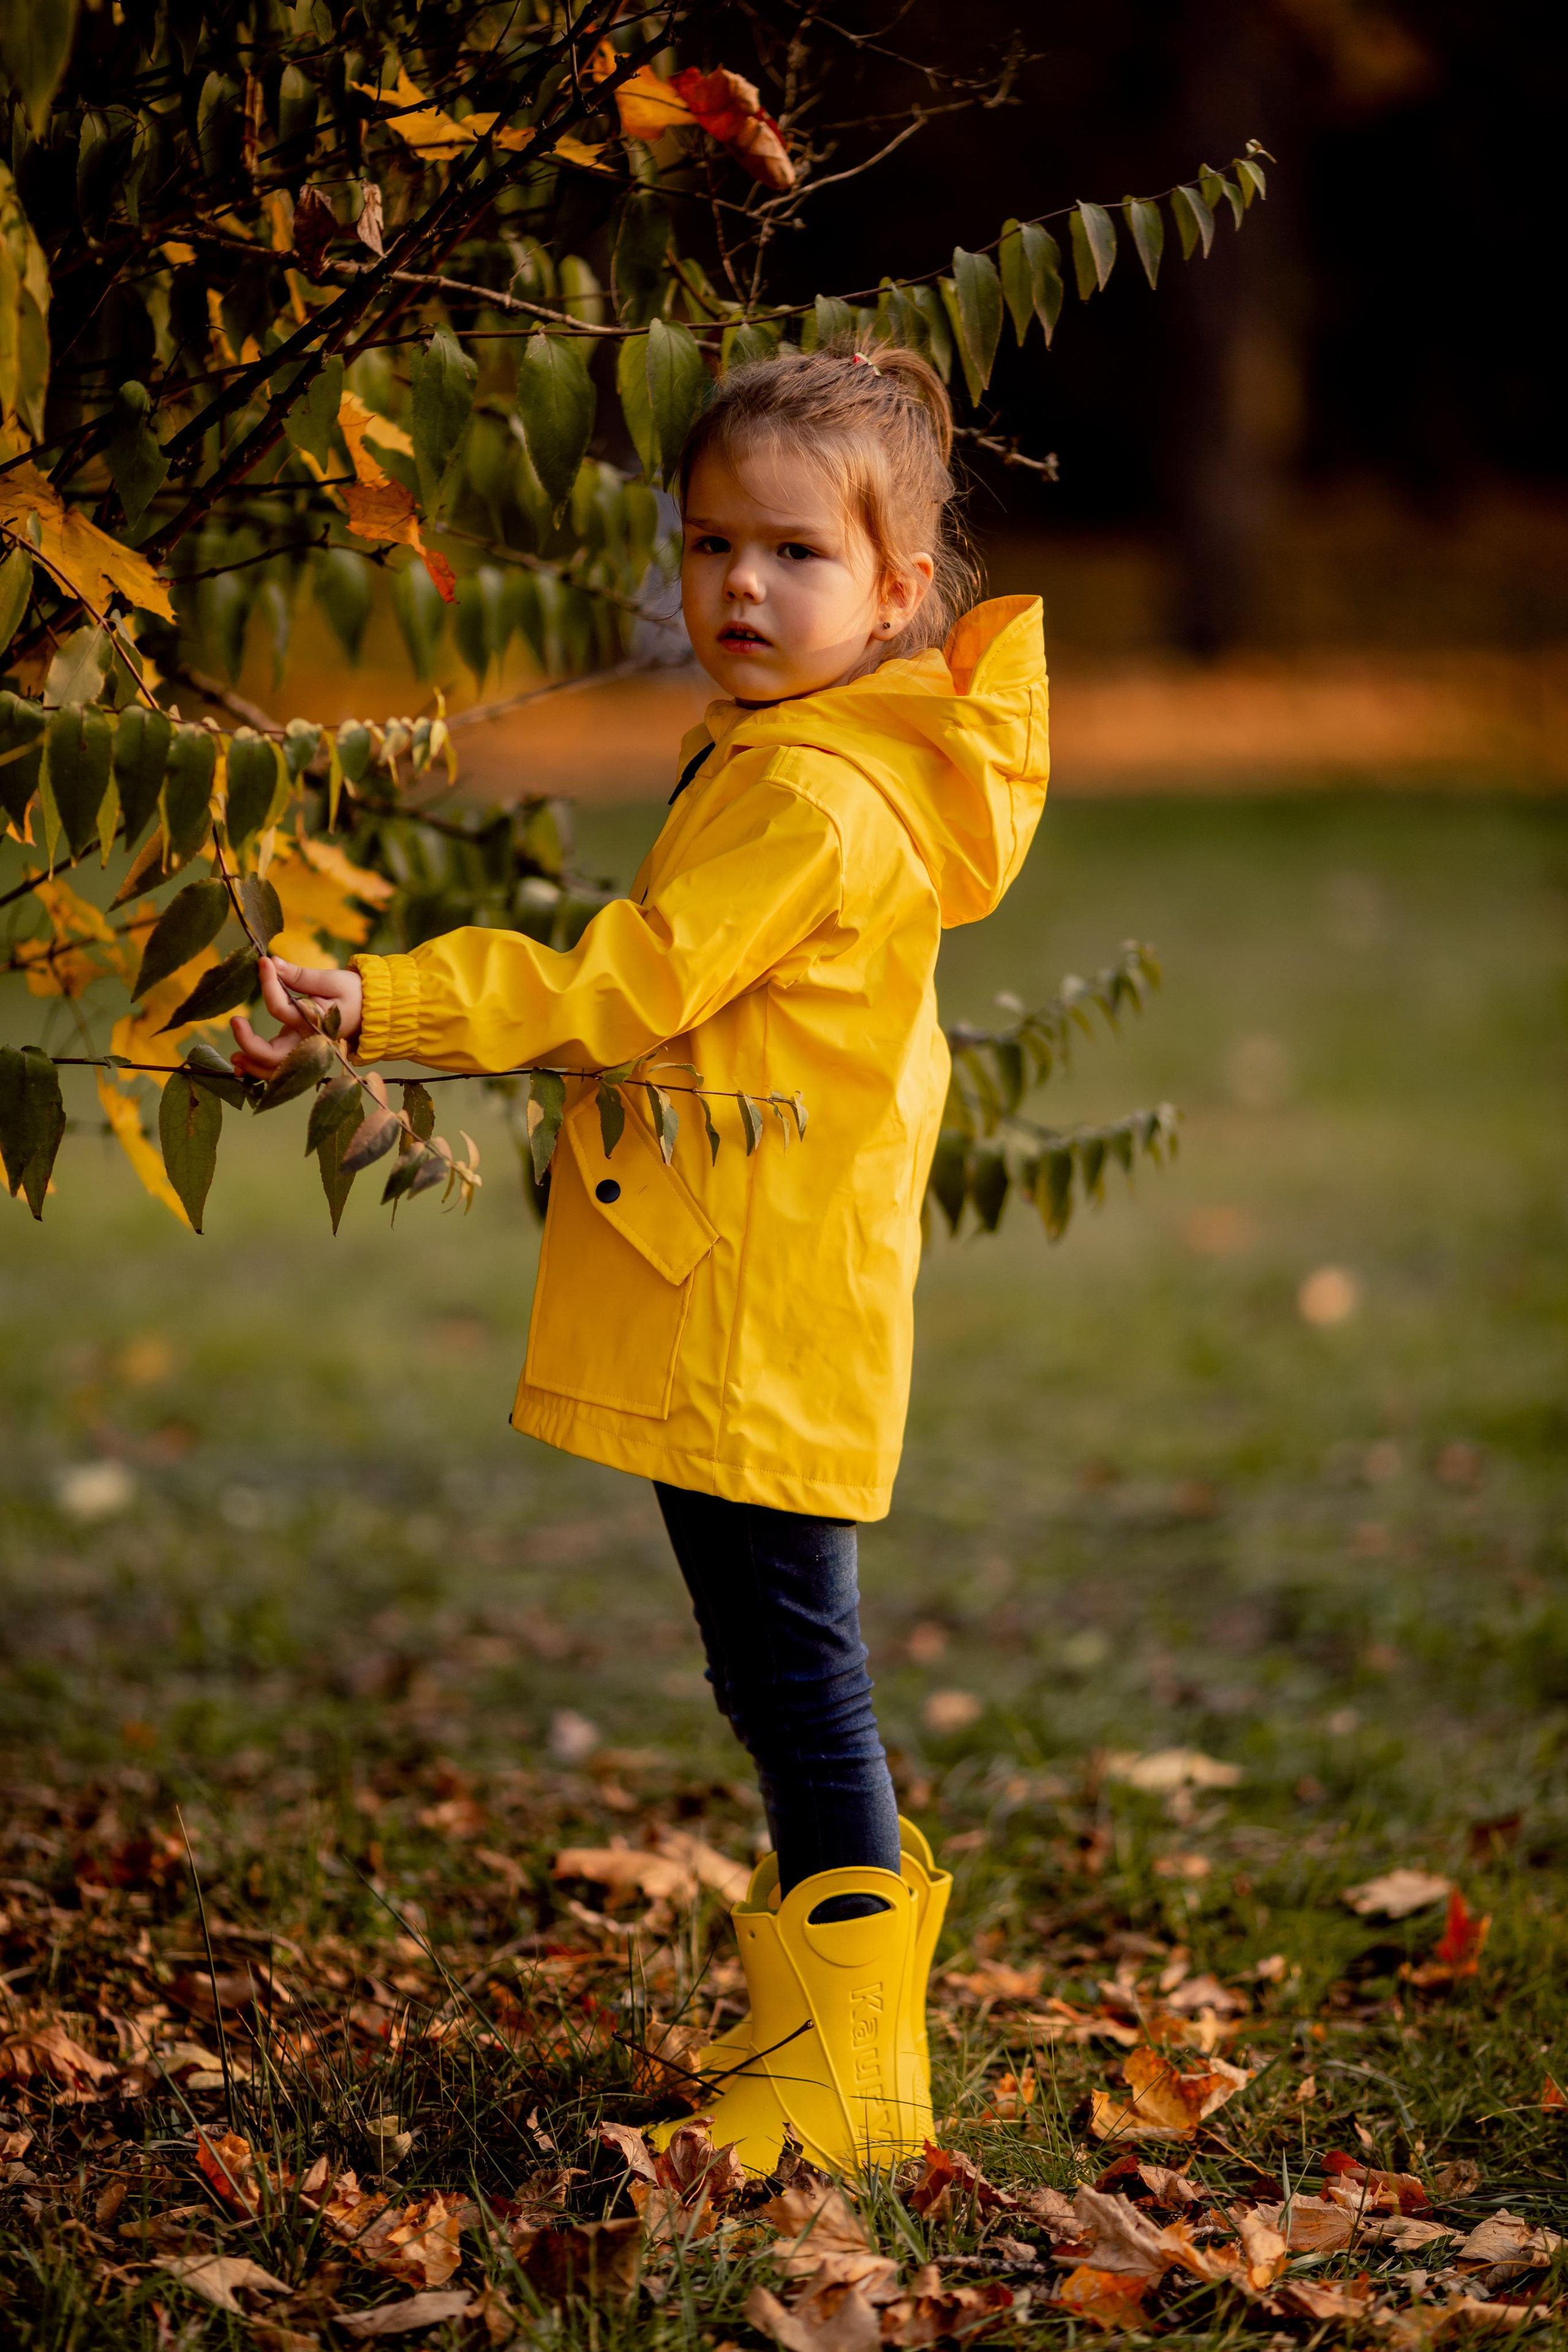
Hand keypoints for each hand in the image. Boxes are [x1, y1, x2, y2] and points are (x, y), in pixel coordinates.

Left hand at [230, 957, 363, 1077]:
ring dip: (251, 1066)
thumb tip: (272, 963)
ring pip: (274, 1072)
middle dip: (249, 1043)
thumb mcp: (332, 980)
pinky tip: (242, 1064)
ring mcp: (305, 1054)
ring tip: (234, 1057)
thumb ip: (300, 975)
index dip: (268, 984)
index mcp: (318, 1025)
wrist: (372, 1012)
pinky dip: (258, 1070)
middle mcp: (310, 1045)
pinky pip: (277, 1070)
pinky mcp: (299, 1054)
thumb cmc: (354, 994)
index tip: (264, 963)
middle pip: (274, 1057)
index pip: (282, 1009)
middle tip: (236, 1020)